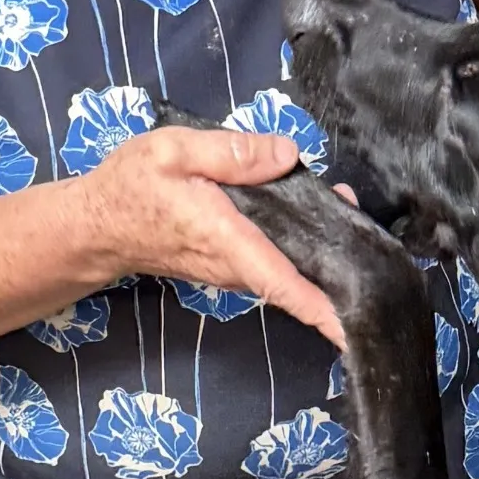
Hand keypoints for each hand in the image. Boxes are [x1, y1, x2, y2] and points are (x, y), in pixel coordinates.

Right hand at [78, 127, 346, 346]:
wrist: (95, 227)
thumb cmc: (131, 187)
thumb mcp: (174, 151)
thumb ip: (231, 152)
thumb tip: (287, 154)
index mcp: (227, 239)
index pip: (284, 281)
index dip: (324, 308)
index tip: (359, 327)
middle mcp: (236, 266)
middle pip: (299, 283)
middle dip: (343, 276)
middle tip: (383, 250)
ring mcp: (234, 271)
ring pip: (290, 274)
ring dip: (326, 261)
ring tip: (360, 225)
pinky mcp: (231, 267)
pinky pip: (277, 266)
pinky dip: (304, 253)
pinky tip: (325, 223)